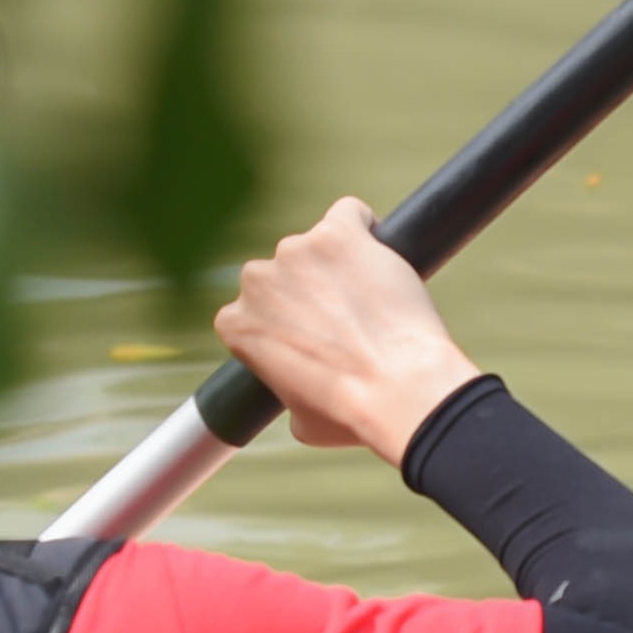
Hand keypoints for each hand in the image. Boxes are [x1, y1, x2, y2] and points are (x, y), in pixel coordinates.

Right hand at [214, 200, 487, 458]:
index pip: (253, 307)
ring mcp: (296, 251)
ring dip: (338, 262)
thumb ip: (286, 388)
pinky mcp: (338, 233)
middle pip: (282, 274)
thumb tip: (298, 389)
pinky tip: (381, 244)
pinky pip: (348, 212)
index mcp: (235, 323)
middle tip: (349, 318)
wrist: (397, 387)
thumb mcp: (299, 419)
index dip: (284, 320)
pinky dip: (365, 225)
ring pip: (316, 244)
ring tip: (372, 295)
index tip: (312, 333)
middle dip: (309, 291)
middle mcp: (256, 280)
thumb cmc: (351, 411)